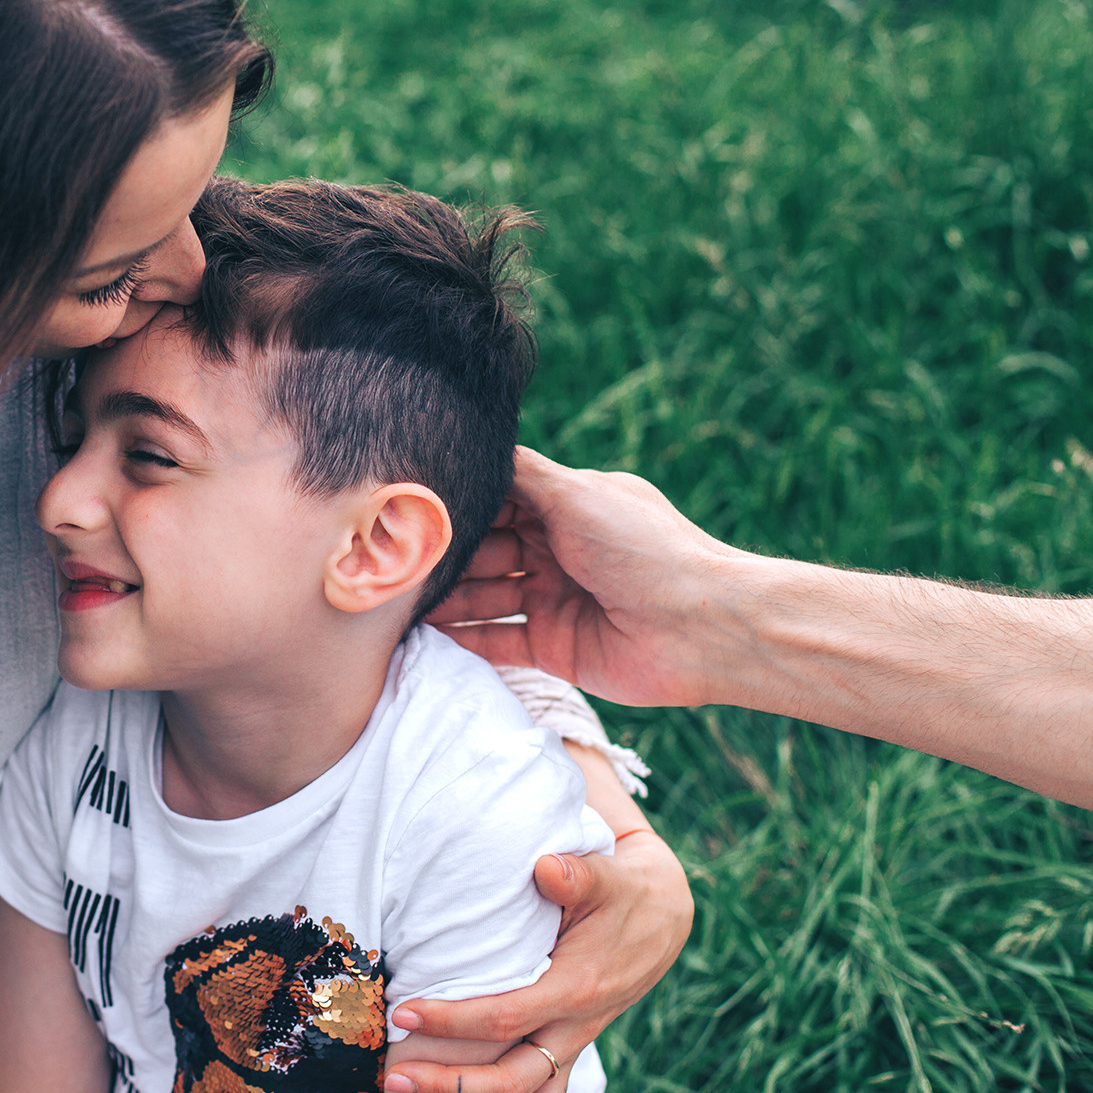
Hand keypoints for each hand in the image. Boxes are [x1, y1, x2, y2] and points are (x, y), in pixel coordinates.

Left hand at [381, 832, 692, 1092]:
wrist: (662, 915)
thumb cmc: (621, 891)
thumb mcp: (605, 876)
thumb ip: (576, 874)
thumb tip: (545, 868)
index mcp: (576, 988)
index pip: (504, 1018)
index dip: (451, 1021)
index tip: (404, 1013)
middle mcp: (574, 1027)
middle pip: (510, 1081)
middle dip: (449, 1085)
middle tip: (392, 1073)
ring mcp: (573, 1042)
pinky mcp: (568, 1044)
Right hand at [427, 447, 755, 708]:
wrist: (701, 628)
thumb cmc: (644, 550)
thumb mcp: (578, 494)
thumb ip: (522, 474)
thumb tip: (476, 445)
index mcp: (566, 508)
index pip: (497, 501)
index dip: (459, 506)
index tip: (409, 508)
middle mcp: (556, 551)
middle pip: (484, 550)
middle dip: (443, 555)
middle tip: (391, 560)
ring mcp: (554, 600)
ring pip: (484, 595)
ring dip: (444, 598)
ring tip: (395, 600)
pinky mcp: (554, 648)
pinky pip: (497, 641)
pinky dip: (463, 639)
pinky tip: (422, 636)